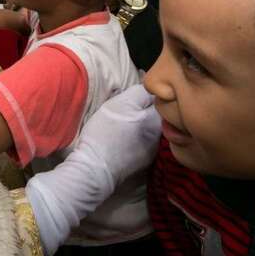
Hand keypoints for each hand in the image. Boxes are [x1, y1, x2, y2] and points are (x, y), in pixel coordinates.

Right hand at [25, 85, 160, 255]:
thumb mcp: (121, 104)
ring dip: (141, 122)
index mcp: (157, 121)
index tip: (134, 92)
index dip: (148, 92)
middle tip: (128, 105)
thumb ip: (140, 93)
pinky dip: (136, 136)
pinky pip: (143, 142)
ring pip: (150, 129)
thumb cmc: (105, 133)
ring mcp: (151, 152)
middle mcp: (160, 138)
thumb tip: (151, 86)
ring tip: (125, 121)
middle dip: (147, 108)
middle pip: (156, 115)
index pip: (160, 99)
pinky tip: (123, 137)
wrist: (94, 170)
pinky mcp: (141, 162)